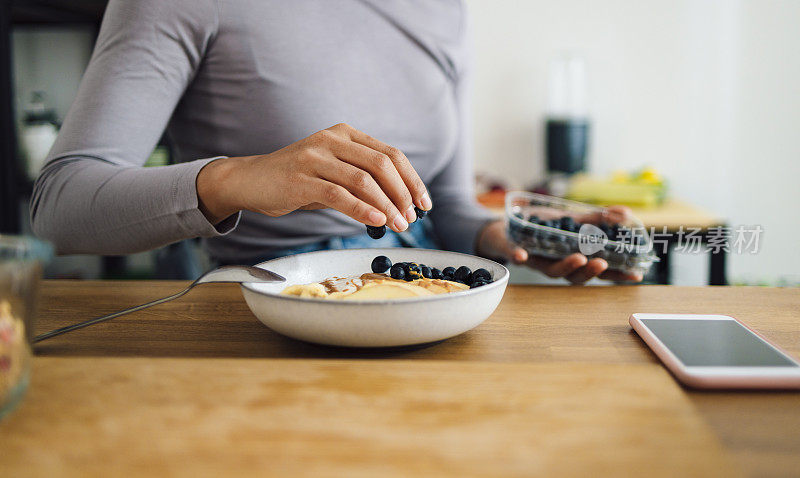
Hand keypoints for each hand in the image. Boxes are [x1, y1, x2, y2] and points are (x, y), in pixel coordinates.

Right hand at [196, 123, 431, 231]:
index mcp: (345, 134)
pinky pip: (339, 195)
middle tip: (411, 218)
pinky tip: (376, 222)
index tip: (424, 203)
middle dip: (403, 194)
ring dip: (387, 206)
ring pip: (363, 180)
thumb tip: (398, 208)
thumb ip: (362, 182)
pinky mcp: (301, 178)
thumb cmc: (297, 180)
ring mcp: (315, 157)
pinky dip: (362, 210)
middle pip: (382, 164)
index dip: (412, 179)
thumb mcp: (333, 173)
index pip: (390, 154)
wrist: (251, 180)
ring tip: (398, 225)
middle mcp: (332, 139)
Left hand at [476, 210, 643, 284]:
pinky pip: (518, 257)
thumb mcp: (572, 220)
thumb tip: (625, 213)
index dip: (617, 275)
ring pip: (552, 271)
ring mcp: (538, 262)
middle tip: (602, 263)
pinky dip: (520, 256)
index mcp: (574, 259)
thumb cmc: (543, 227)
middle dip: (590, 272)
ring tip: (578, 258)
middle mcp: (558, 265)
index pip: (599, 271)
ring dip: (566, 266)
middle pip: (577, 277)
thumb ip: (597, 219)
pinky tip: (522, 255)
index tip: (636, 275)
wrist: (509, 226)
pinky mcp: (518, 253)